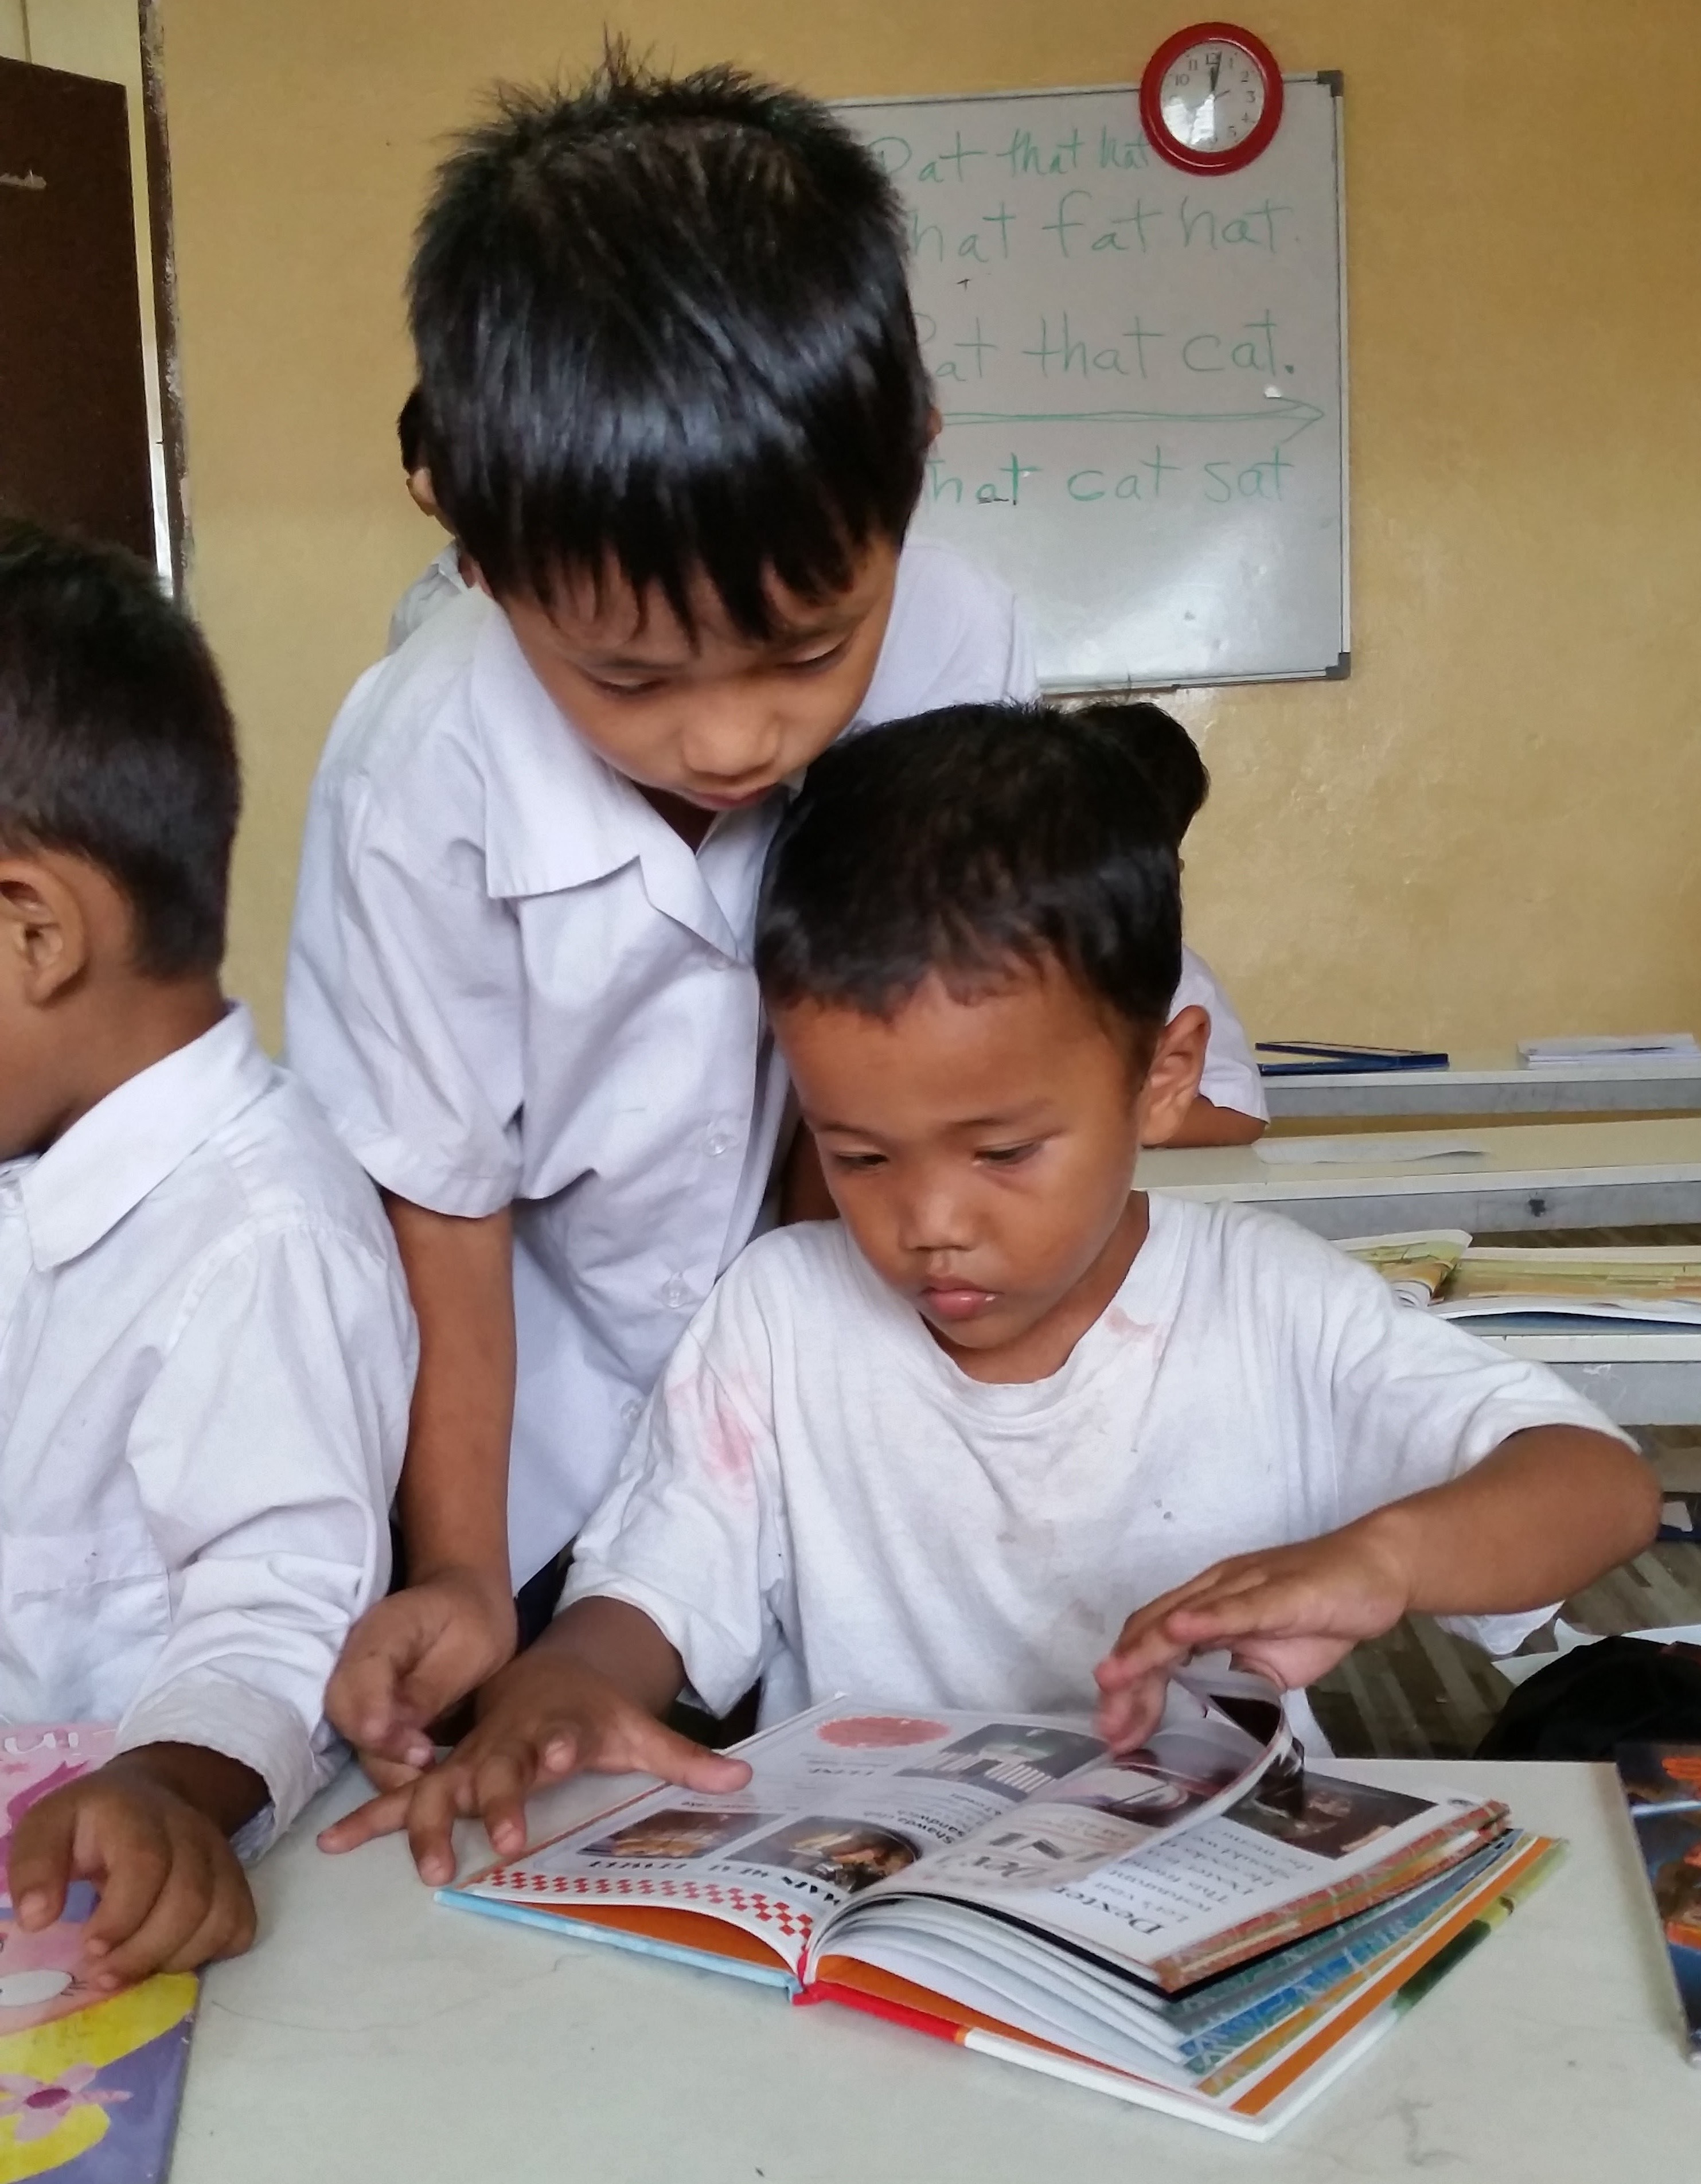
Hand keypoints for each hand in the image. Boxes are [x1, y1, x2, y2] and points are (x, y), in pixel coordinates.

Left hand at [9, 1765, 256, 1985]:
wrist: (148, 1793)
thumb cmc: (89, 1823)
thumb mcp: (47, 1828)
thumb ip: (33, 1867)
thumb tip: (37, 1919)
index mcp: (136, 1811)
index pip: (146, 1862)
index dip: (122, 1915)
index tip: (90, 1947)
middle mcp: (189, 1828)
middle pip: (189, 1896)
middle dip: (144, 1950)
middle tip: (104, 1974)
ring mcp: (220, 1853)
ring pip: (220, 1915)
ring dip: (174, 1959)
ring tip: (133, 1970)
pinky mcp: (237, 1879)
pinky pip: (240, 1925)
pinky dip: (209, 1952)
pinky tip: (171, 1955)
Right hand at [318, 1647, 751, 1883]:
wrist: (545, 1677)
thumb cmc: (594, 1714)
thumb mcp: (640, 1729)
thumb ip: (685, 1757)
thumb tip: (742, 1779)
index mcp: (554, 1726)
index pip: (556, 1737)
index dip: (557, 1746)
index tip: (559, 1756)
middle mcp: (506, 1740)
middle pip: (497, 1768)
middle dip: (499, 1798)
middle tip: (505, 1837)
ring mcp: (470, 1757)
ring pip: (442, 1787)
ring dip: (429, 1822)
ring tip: (424, 1864)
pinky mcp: (443, 1773)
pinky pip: (401, 1795)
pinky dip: (370, 1817)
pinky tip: (333, 1844)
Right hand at [327, 1565, 518, 1774]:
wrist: (462, 1604)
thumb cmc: (472, 1620)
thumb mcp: (470, 1644)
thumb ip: (431, 1686)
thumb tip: (403, 1728)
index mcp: (382, 1631)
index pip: (361, 1677)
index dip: (378, 1717)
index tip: (417, 1749)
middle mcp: (355, 1661)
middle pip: (345, 1713)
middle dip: (381, 1749)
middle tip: (427, 1766)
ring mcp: (357, 1687)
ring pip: (353, 1736)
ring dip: (386, 1765)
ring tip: (429, 1780)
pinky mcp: (367, 1711)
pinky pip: (367, 1743)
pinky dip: (390, 1766)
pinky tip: (420, 1781)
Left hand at [1094, 1519, 1417, 1748]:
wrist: (1377, 1569)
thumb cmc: (1322, 1610)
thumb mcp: (1269, 1659)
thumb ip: (1234, 1679)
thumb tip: (1203, 1712)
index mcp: (1208, 1607)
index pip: (1152, 1641)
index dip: (1128, 1681)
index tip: (1114, 1729)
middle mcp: (1214, 1590)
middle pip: (1152, 1629)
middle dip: (1125, 1678)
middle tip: (1107, 1725)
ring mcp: (1245, 1587)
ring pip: (1182, 1616)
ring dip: (1145, 1651)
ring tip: (1115, 1680)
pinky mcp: (1281, 1590)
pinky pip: (1237, 1605)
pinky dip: (1205, 1619)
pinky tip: (1178, 1632)